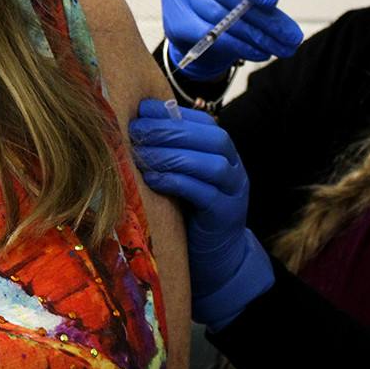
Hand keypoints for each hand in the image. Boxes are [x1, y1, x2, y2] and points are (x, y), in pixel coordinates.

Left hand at [131, 99, 273, 329]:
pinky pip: (205, 194)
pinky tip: (153, 180)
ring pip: (212, 164)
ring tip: (142, 154)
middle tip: (137, 131)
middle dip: (171, 130)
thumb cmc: (191, 211)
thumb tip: (134, 124)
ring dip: (173, 155)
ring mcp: (234, 192)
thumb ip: (170, 153)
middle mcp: (234, 167)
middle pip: (212, 138)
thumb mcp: (183, 176)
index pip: (204, 122)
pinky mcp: (226, 216)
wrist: (217, 258)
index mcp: (223, 152)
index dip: (173, 113)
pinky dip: (178, 182)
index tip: (142, 110)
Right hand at [161, 0, 313, 78]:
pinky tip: (260, 52)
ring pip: (218, 19)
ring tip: (281, 47)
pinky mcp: (173, 22)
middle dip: (263, 19)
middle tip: (291, 36)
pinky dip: (237, 46)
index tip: (273, 1)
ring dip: (254, 37)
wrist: (202, 12)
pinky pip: (207, 37)